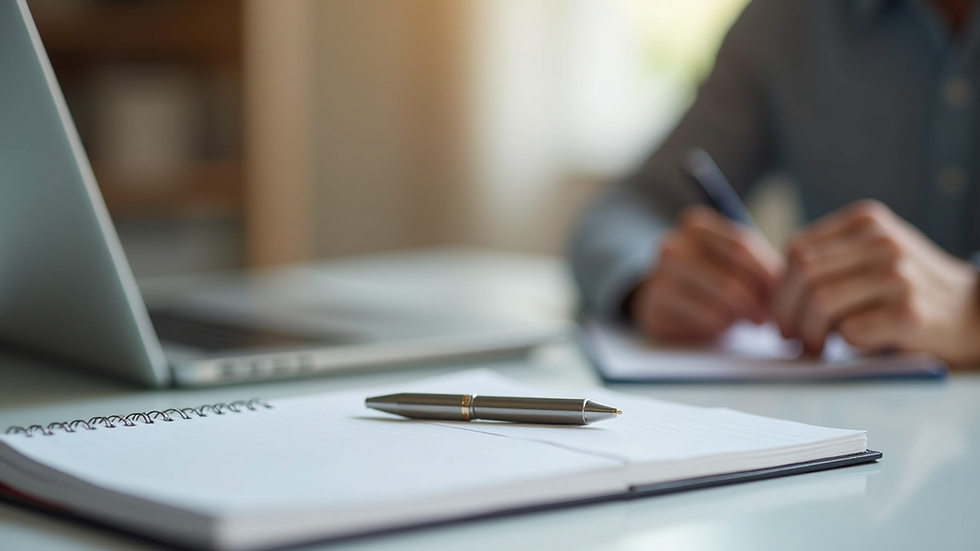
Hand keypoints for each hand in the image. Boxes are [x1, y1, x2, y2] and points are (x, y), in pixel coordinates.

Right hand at [629, 205, 782, 341]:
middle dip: (758, 302)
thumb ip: (755, 265)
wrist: (665, 296)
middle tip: (770, 316)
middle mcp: (672, 246)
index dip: (767, 272)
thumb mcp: (729, 260)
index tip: (784, 291)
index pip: (741, 246)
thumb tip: (785, 287)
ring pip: (719, 301)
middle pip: (731, 278)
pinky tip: (725, 326)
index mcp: (695, 225)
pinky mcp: (655, 306)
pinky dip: (722, 326)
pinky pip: (703, 319)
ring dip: (742, 315)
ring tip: (751, 321)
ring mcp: (659, 276)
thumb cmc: (708, 275)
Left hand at [773, 200, 979, 364]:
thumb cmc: (906, 287)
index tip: (780, 311)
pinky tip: (855, 344)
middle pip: (803, 274)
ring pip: (820, 302)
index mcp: (866, 220)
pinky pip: (850, 331)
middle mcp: (882, 241)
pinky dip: (843, 344)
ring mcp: (898, 276)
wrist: (972, 312)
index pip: (797, 249)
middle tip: (788, 336)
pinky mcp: (909, 314)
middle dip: (785, 311)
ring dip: (808, 332)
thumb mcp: (870, 253)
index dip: (779, 285)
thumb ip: (826, 258)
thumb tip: (766, 288)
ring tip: (813, 346)